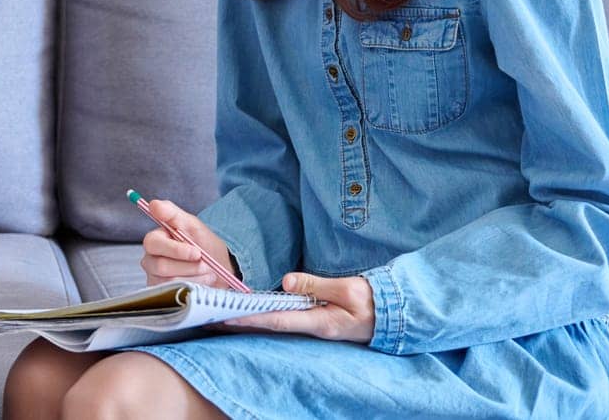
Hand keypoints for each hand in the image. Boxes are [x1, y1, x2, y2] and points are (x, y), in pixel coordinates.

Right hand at [140, 199, 237, 287]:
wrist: (220, 269)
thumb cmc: (205, 245)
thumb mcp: (192, 225)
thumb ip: (172, 213)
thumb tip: (154, 204)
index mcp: (155, 240)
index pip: (152, 243)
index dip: (175, 250)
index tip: (197, 252)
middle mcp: (150, 260)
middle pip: (160, 266)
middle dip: (189, 266)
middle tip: (206, 264)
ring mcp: (156, 279)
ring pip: (170, 281)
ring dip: (195, 277)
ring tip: (207, 272)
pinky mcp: (164, 295)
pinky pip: (175, 294)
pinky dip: (194, 287)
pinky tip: (202, 283)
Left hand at [223, 272, 375, 342]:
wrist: (392, 314)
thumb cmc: (372, 301)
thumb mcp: (346, 289)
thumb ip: (316, 285)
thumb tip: (287, 281)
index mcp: (319, 322)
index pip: (278, 321)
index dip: (252, 319)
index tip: (227, 316)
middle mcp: (312, 327)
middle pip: (272, 324)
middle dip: (244, 320)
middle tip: (216, 314)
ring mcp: (314, 325)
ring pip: (277, 322)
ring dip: (253, 317)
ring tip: (227, 311)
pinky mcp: (316, 319)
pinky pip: (287, 317)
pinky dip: (268, 314)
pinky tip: (255, 309)